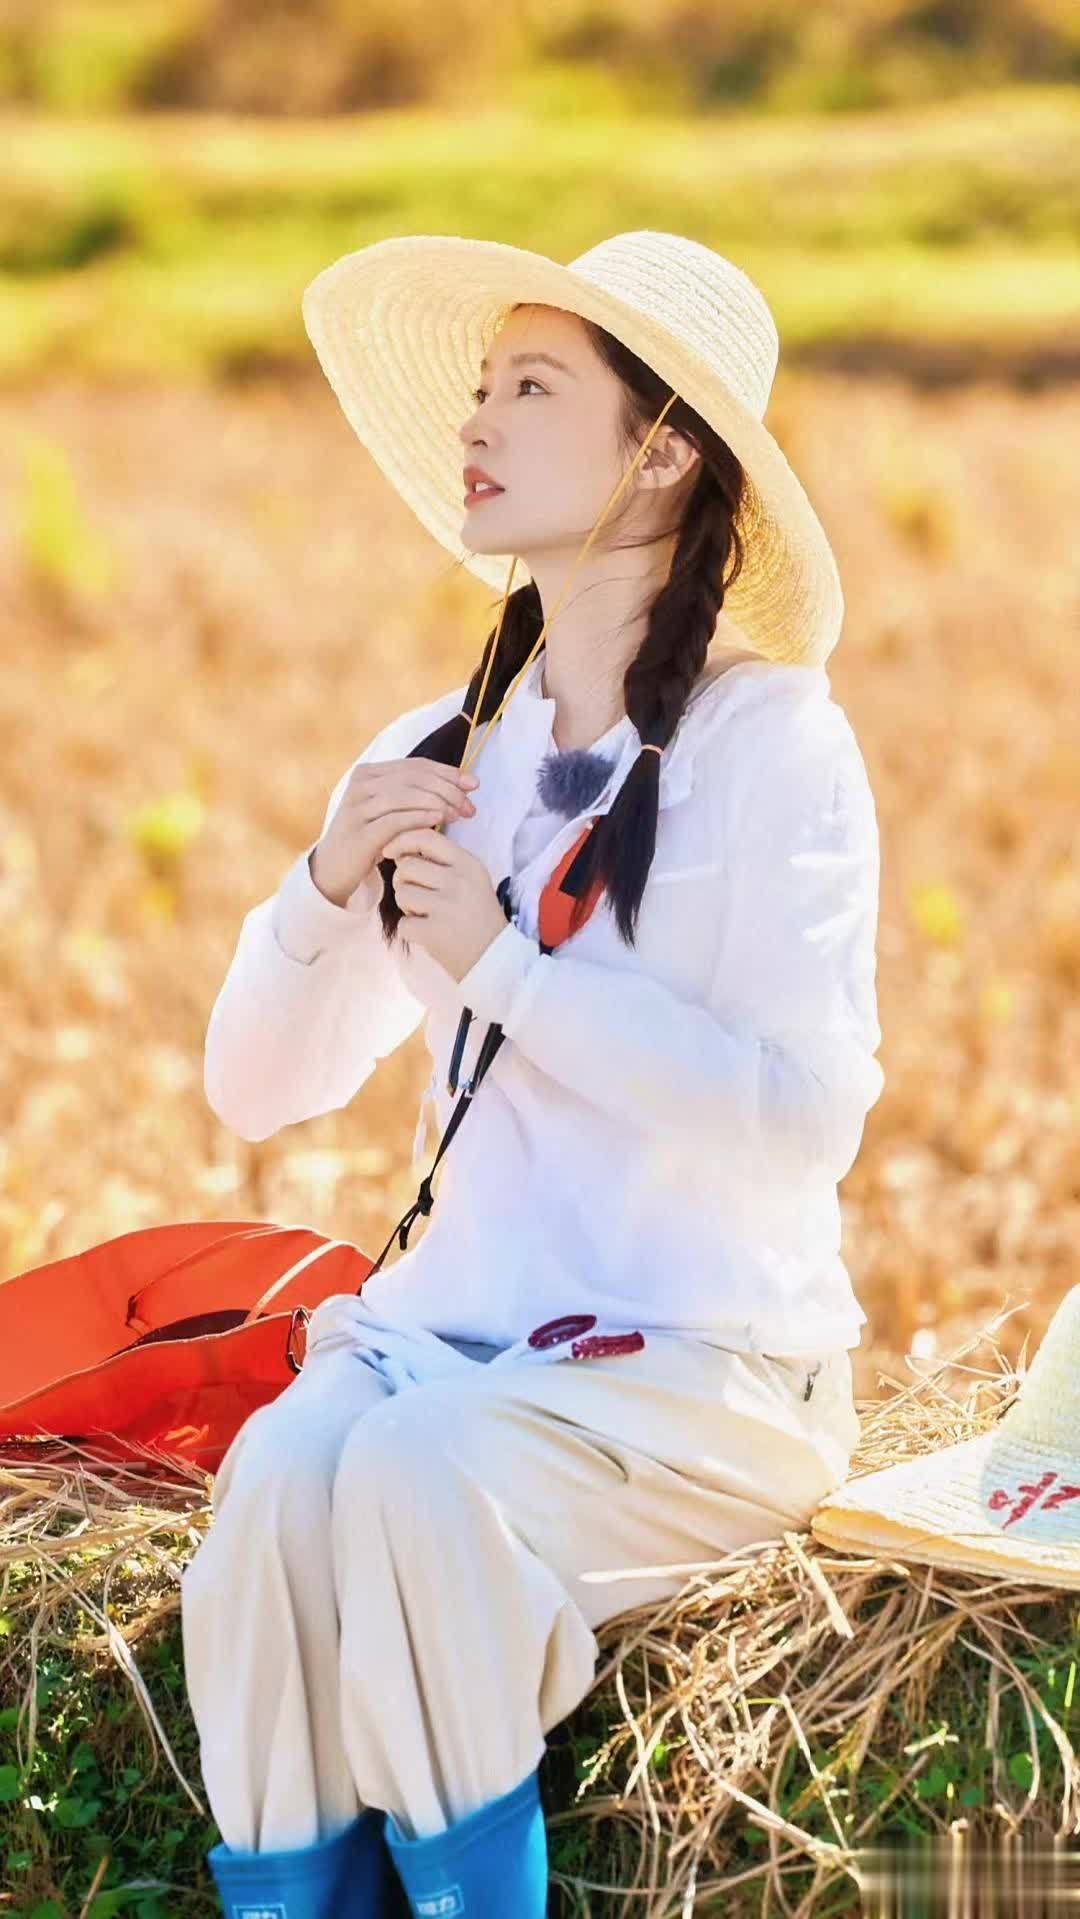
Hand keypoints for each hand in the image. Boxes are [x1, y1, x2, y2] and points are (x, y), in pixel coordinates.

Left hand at [382, 825, 509, 982]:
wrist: (495, 957)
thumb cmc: (477, 917)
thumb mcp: (470, 880)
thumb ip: (442, 862)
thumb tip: (400, 850)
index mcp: (468, 864)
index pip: (426, 838)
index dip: (401, 841)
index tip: (390, 851)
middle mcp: (459, 881)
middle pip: (406, 866)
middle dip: (403, 881)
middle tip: (418, 897)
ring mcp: (446, 906)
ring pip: (401, 893)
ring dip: (406, 906)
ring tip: (426, 916)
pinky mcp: (434, 931)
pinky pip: (403, 923)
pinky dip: (410, 931)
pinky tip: (429, 934)